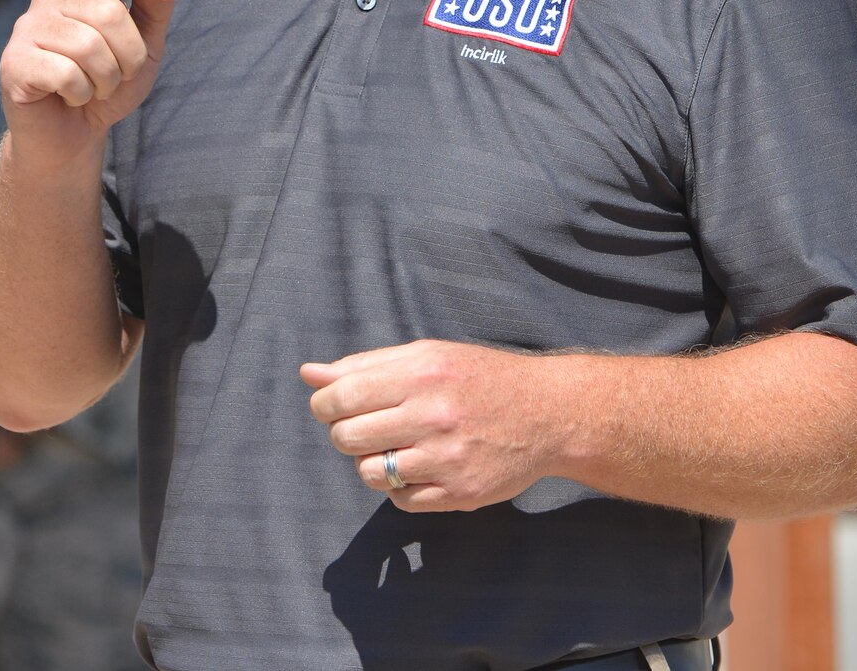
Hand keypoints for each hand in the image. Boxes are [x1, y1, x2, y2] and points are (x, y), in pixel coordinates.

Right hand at [0, 0, 180, 169]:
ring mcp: (27, 27)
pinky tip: (70, 97)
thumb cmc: (106, 84)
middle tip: (120, 77)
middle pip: (109, 14)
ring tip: (95, 89)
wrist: (69, 134)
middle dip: (129, 56)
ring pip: (87, 46)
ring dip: (106, 80)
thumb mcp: (143, 47)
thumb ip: (154, 10)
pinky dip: (80, 94)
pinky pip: (65, 74)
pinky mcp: (13, 61)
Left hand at [300, 340, 567, 512]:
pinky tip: (418, 467)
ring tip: (394, 446)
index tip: (331, 405)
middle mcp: (434, 417)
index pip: (342, 396)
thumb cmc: (477, 379)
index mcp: (421, 375)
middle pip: (347, 438)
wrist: (548, 413)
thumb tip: (308, 374)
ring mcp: (448, 459)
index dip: (324, 404)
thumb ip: (364, 365)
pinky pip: (401, 500)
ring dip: (371, 462)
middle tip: (364, 426)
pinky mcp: (461, 494)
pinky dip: (399, 487)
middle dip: (344, 433)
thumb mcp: (425, 356)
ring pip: (369, 473)